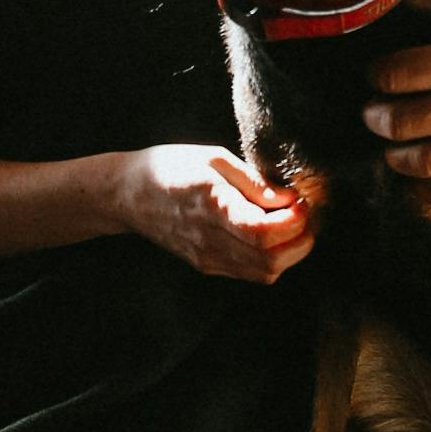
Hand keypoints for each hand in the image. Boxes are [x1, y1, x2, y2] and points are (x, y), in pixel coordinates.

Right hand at [115, 144, 316, 284]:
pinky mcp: (207, 265)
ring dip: (289, 252)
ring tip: (290, 223)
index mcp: (210, 205)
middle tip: (302, 214)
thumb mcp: (213, 158)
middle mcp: (209, 240)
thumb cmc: (170, 166)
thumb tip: (290, 199)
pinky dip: (271, 258)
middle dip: (300, 240)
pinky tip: (270, 234)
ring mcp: (207, 258)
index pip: (262, 233)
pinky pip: (250, 273)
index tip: (301, 200)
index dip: (293, 221)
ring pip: (264, 273)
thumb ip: (253, 182)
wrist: (128, 195)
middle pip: (269, 261)